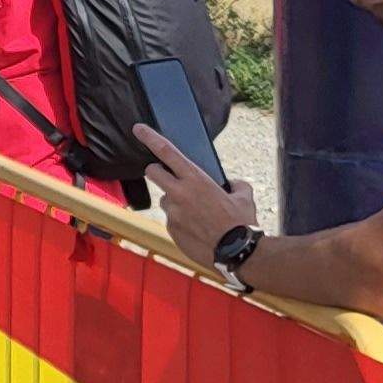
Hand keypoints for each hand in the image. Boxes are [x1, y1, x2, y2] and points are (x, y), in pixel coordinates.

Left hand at [140, 125, 251, 258]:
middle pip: (153, 172)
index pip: (166, 152)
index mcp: (196, 179)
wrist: (237, 253)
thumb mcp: (244, 197)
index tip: (138, 129)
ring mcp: (172, 213)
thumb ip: (235, 184)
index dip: (150, 138)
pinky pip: (172, 220)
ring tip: (198, 214)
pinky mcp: (171, 229)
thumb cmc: (242, 223)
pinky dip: (182, 222)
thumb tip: (231, 184)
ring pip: (165, 200)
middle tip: (168, 177)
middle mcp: (179, 193)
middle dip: (157, 171)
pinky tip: (198, 229)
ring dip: (175, 202)